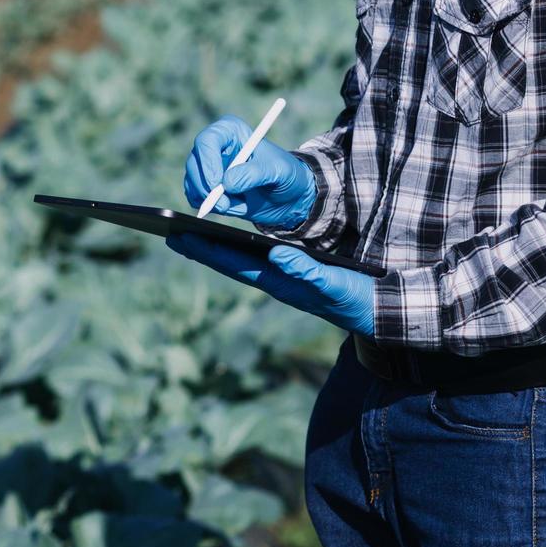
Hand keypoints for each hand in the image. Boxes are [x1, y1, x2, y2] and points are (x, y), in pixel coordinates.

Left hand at [168, 234, 374, 335]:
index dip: (208, 250)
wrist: (374, 311)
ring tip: (191, 238)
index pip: (237, 265)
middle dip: (202, 249)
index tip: (181, 236)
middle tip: (171, 234)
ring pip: (241, 265)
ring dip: (215, 252)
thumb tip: (277, 255)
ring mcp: (283, 282)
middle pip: (231, 265)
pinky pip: (257, 265)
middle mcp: (276, 283)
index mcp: (282, 283)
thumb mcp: (335, 284)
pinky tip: (229, 247)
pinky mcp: (293, 279)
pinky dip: (237, 254)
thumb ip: (308, 271)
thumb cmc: (356, 297)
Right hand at [182, 115, 315, 230]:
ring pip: (193, 182)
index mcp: (231, 131)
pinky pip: (195, 197)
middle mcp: (215, 146)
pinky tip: (233, 206)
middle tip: (225, 205)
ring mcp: (208, 166)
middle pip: (194, 163)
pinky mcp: (206, 185)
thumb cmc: (286, 175)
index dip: (208, 163)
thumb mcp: (277, 171)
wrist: (289, 196)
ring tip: (240, 204)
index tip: (218, 184)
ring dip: (212, 200)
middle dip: (207, 188)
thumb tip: (227, 183)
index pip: (207, 140)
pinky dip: (211, 207)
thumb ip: (253, 174)